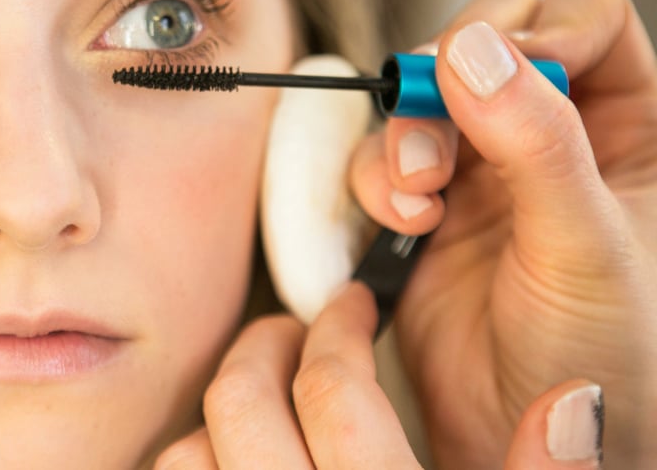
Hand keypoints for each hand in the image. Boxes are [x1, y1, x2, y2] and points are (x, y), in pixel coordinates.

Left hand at [154, 283, 603, 468]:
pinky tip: (227, 465)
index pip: (336, 391)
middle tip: (292, 330)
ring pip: (187, 453)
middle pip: (243, 403)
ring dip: (216, 412)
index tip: (354, 303)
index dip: (342, 326)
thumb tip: (569, 400)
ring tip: (257, 400)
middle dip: (264, 344)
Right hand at [350, 0, 656, 466]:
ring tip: (416, 197)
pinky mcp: (423, 203)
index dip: (543, 30)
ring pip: (422, 93)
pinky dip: (375, 177)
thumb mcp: (588, 246)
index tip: (506, 74)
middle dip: (445, 80)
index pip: (585, 20)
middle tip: (437, 141)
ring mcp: (481, 166)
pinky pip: (379, 153)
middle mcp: (550, 133)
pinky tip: (401, 220)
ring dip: (404, 134)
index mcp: (630, 129)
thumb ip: (538, 142)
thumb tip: (475, 48)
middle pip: (486, 40)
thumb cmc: (601, 363)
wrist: (521, 443)